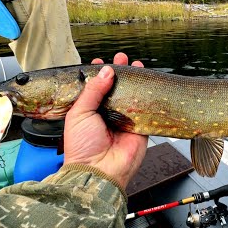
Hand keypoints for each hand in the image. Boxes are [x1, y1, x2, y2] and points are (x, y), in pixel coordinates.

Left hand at [64, 52, 147, 191]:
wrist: (99, 169)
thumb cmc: (82, 146)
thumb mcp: (80, 112)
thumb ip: (93, 90)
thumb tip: (107, 71)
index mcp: (90, 111)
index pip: (96, 88)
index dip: (101, 74)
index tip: (103, 62)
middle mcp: (108, 114)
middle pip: (117, 89)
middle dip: (120, 73)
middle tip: (122, 58)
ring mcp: (125, 120)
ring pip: (132, 96)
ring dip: (135, 80)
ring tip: (136, 65)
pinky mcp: (140, 127)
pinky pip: (146, 109)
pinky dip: (147, 96)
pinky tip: (148, 82)